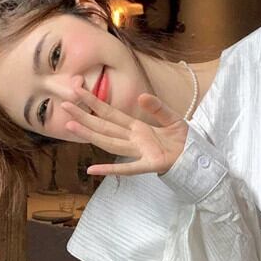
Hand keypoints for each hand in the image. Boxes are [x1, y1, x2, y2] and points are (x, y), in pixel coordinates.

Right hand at [61, 83, 188, 176]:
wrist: (196, 157)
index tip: (77, 90)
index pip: (110, 113)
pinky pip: (127, 168)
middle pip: (104, 126)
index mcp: (136, 127)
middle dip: (84, 115)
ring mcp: (138, 153)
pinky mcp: (149, 165)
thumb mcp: (172, 118)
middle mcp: (133, 140)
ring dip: (90, 134)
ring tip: (71, 124)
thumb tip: (141, 96)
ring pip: (109, 142)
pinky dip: (110, 169)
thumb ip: (157, 107)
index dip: (94, 102)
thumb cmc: (183, 140)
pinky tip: (92, 169)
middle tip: (64, 104)